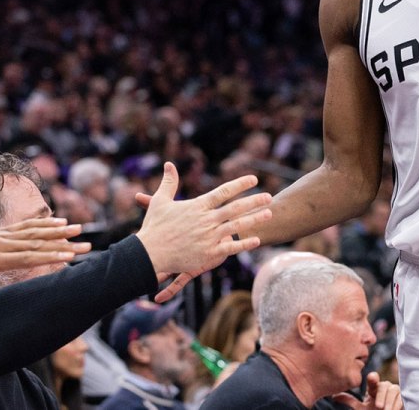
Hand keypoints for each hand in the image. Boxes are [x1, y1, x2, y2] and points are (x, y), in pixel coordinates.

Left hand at [0, 218, 89, 309]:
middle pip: (36, 242)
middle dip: (62, 243)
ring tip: (78, 228)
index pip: (26, 257)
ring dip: (57, 230)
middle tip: (85, 243)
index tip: (69, 254)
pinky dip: (41, 224)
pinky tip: (56, 221)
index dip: (49, 255)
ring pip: (33, 232)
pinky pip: (23, 227)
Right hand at [133, 162, 270, 301]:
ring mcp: (209, 237)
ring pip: (237, 226)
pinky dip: (244, 244)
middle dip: (254, 201)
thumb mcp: (160, 201)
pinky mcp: (208, 254)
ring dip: (254, 219)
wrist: (149, 253)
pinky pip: (230, 248)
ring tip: (269, 214)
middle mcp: (206, 220)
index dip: (240, 184)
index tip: (254, 179)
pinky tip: (257, 240)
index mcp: (198, 206)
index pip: (223, 191)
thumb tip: (169, 164)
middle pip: (235, 208)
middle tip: (269, 196)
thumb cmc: (154, 227)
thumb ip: (169, 182)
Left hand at [332, 372, 403, 409]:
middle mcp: (384, 387)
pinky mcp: (403, 396)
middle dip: (381, 396)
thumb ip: (349, 401)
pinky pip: (401, 397)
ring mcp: (395, 391)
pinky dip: (397, 404)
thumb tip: (333, 396)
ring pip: (393, 390)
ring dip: (389, 402)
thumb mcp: (360, 408)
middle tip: (379, 406)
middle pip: (384, 385)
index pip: (373, 380)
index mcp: (374, 388)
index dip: (373, 378)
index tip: (371, 377)